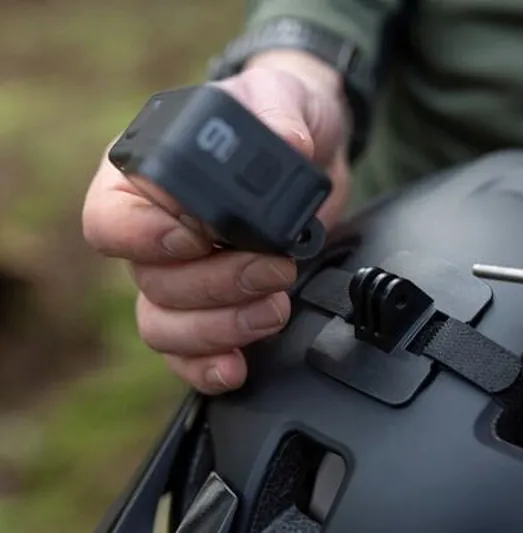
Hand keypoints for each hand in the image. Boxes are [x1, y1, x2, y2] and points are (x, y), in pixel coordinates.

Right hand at [82, 51, 351, 393]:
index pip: (111, 220)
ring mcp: (183, 274)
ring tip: (275, 308)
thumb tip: (288, 147)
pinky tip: (237, 366)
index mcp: (146, 176)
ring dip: (222, 328)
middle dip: (220, 284)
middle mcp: (154, 232)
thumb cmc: (277, 116)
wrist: (312, 152)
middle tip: (276, 267)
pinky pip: (189, 354)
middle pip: (153, 282)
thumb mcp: (282, 96)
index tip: (201, 236)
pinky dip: (209, 367)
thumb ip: (278, 114)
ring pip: (166, 326)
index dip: (149, 238)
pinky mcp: (216, 306)